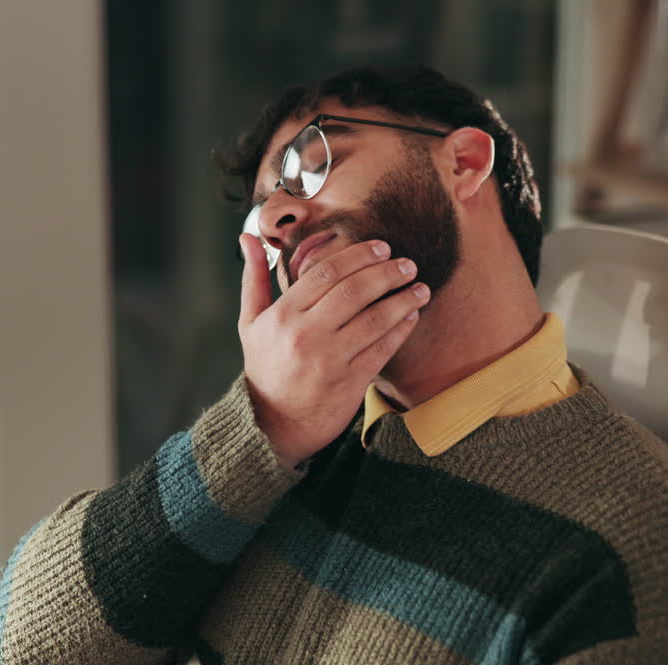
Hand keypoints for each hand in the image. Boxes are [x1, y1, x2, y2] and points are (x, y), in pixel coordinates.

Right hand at [237, 233, 430, 468]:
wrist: (274, 424)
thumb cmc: (265, 367)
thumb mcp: (250, 322)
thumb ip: (254, 278)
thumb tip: (248, 237)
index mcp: (283, 315)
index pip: (326, 273)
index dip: (359, 256)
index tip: (382, 247)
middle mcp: (305, 335)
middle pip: (355, 291)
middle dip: (387, 273)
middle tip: (408, 264)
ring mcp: (329, 360)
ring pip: (375, 319)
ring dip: (403, 300)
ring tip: (420, 288)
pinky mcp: (350, 382)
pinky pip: (382, 349)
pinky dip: (401, 330)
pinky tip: (412, 316)